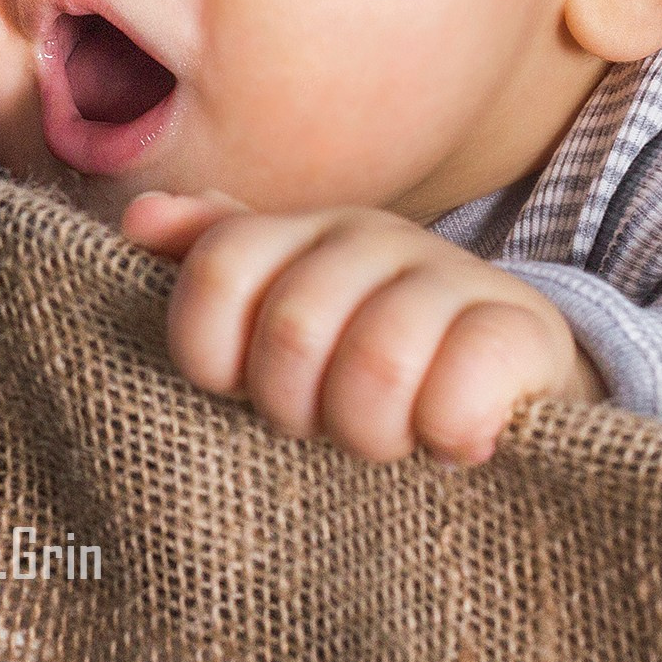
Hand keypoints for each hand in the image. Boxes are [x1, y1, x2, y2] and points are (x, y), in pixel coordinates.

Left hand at [121, 190, 607, 465]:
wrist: (513, 366)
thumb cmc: (367, 347)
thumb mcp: (282, 310)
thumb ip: (210, 263)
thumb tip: (140, 221)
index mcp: (299, 232)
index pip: (219, 267)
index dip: (211, 352)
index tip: (238, 389)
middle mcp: (370, 237)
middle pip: (292, 326)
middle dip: (295, 406)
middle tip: (322, 425)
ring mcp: (450, 274)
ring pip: (376, 360)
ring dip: (371, 430)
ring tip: (386, 439)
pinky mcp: (521, 328)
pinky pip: (461, 390)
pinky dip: (447, 431)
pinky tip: (452, 439)